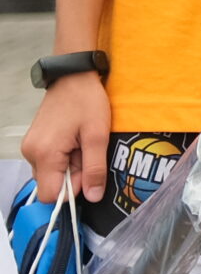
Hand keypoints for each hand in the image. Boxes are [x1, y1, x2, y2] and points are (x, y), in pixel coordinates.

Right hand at [21, 71, 110, 203]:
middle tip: (87, 151)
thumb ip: (95, 169)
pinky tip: (74, 140)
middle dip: (73, 175)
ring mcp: (30, 147)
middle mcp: (31, 153)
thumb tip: (93, 197)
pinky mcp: (34, 142)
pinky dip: (63, 157)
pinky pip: (48, 162)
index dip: (73, 190)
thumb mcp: (98, 135)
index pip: (50, 195)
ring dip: (69, 166)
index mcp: (45, 154)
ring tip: (81, 143)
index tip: (87, 171)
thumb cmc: (87, 102)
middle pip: (51, 184)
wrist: (73, 77)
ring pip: (51, 173)